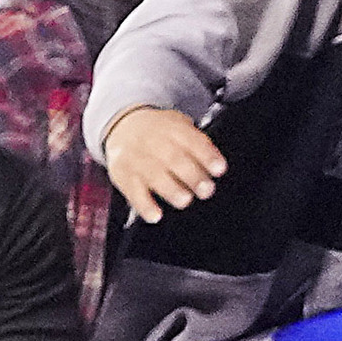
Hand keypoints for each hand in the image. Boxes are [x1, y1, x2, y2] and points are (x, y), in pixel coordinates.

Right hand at [100, 107, 226, 220]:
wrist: (122, 126)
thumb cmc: (157, 131)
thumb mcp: (178, 125)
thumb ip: (197, 143)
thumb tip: (215, 165)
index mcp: (172, 128)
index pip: (192, 140)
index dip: (206, 155)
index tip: (219, 169)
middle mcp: (153, 142)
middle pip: (174, 158)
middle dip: (192, 175)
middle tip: (206, 190)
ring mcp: (137, 159)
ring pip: (154, 175)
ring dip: (171, 189)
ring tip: (184, 200)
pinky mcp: (123, 176)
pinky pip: (133, 192)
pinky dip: (144, 205)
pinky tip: (155, 215)